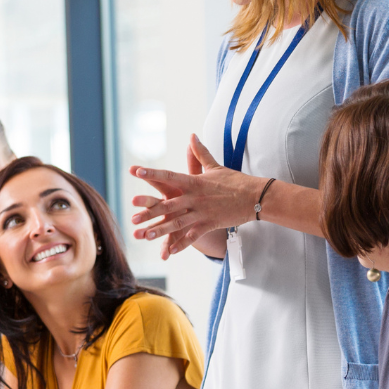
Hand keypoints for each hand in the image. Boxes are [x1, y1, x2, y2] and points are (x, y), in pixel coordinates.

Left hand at [130, 135, 257, 257]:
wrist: (255, 196)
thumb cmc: (234, 181)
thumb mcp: (215, 166)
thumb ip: (200, 153)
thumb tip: (192, 136)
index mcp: (195, 182)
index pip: (169, 176)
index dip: (152, 174)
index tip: (136, 171)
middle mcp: (195, 197)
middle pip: (169, 205)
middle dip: (150, 212)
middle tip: (133, 217)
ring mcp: (202, 212)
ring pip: (177, 222)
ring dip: (160, 231)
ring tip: (145, 236)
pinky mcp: (209, 224)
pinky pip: (193, 236)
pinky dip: (181, 244)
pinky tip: (169, 252)